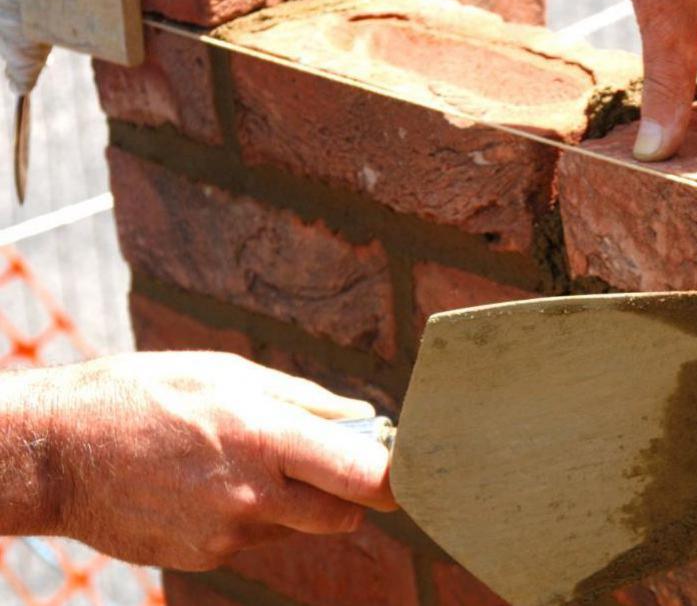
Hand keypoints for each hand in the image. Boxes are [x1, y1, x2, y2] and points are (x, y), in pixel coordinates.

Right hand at [33, 352, 395, 569]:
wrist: (57, 453)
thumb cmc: (144, 395)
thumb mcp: (228, 374)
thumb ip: (304, 401)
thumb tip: (361, 416)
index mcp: (266, 438)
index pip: (364, 476)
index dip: (395, 475)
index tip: (404, 467)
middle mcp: (253, 496)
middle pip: (344, 515)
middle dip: (349, 492)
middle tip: (326, 460)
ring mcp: (227, 535)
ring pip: (298, 528)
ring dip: (293, 501)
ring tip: (243, 460)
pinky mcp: (204, 557)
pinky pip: (254, 540)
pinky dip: (251, 516)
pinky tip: (210, 484)